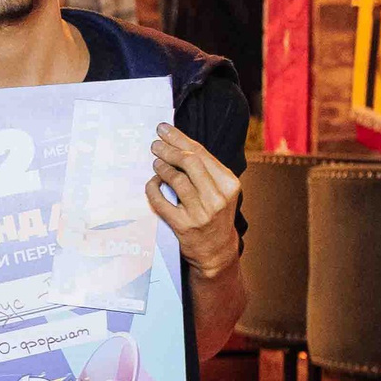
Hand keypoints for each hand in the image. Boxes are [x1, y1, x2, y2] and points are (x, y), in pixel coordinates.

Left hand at [148, 123, 240, 276]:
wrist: (217, 250)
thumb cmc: (215, 215)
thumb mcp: (221, 191)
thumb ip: (205, 170)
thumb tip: (178, 143)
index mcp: (229, 184)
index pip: (201, 153)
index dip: (179, 138)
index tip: (163, 130)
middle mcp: (217, 198)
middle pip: (189, 162)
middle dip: (169, 149)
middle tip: (155, 145)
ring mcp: (201, 213)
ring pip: (176, 180)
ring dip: (162, 167)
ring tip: (155, 162)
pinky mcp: (184, 226)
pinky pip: (162, 202)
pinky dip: (153, 189)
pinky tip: (151, 183)